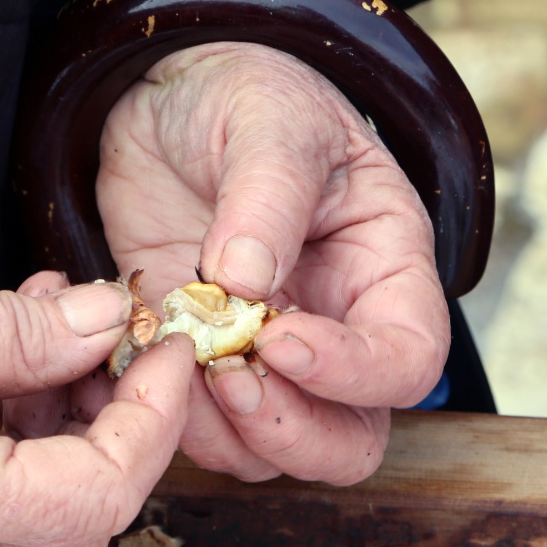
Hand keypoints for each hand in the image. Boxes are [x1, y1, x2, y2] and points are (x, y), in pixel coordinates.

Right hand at [0, 239, 193, 546]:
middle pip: (71, 509)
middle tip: (114, 335)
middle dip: (111, 417)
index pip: (94, 494)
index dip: (150, 420)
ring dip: (53, 391)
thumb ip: (19, 332)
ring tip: (41, 302)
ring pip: (27, 480)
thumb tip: (106, 324)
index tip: (167, 348)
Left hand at [94, 41, 448, 483]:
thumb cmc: (246, 93)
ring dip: (225, 430)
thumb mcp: (270, 118)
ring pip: (274, 453)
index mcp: (385, 266)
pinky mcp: (200, 362)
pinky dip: (168, 418)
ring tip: (177, 362)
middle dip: (292, 431)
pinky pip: (198, 430)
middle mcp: (338, 327)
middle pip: (351, 439)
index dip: (354, 370)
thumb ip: (269, 193)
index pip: (408, 357)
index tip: (279, 337)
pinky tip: (138, 362)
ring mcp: (267, 355)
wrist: (167, 101)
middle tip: (229, 375)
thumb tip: (245, 278)